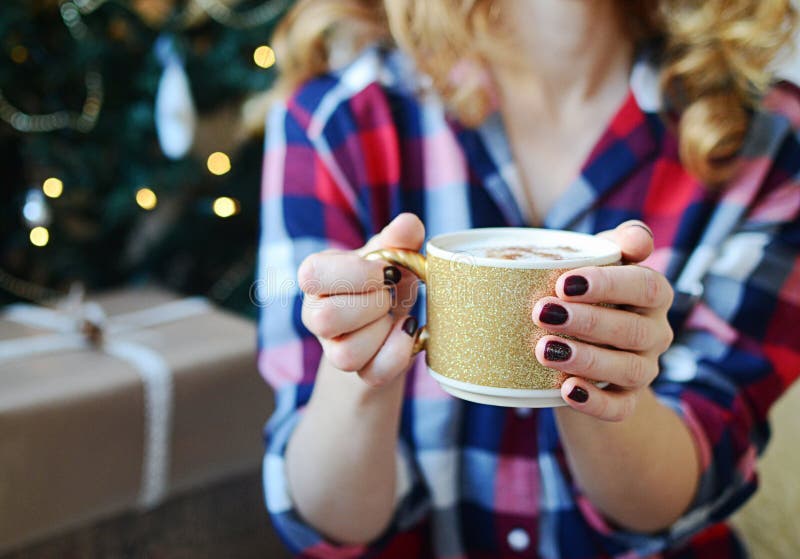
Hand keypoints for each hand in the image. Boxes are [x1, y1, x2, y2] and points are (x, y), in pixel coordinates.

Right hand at [298, 213, 424, 385]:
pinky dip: (398, 353)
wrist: (396, 317)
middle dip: (372, 304)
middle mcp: (315, 314)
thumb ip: (399, 238)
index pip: (311, 275)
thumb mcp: (393, 254)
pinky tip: (407, 333)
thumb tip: (409, 224)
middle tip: (389, 294)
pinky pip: (372, 374)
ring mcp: (333, 349)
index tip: (384, 270)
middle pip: (325, 318)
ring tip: (394, 316)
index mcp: (316, 277)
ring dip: (382, 331)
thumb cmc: (388, 279)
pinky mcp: (357, 373)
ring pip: (345, 355)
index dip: (354, 273)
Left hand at [532, 221, 673, 420]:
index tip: (564, 282)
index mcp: (653, 296)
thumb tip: (639, 241)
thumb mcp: (598, 262)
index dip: (609, 284)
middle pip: (633, 330)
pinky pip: (620, 408)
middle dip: (587, 321)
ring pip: (629, 369)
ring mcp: (643, 370)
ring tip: (544, 349)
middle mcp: (655, 333)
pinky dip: (595, 401)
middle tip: (542, 312)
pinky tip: (567, 390)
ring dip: (587, 359)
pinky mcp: (626, 402)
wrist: (582, 350)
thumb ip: (618, 243)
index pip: (646, 287)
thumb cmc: (587, 292)